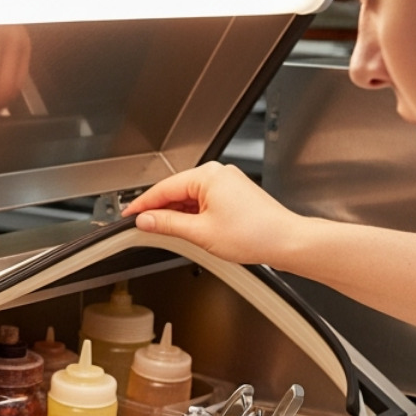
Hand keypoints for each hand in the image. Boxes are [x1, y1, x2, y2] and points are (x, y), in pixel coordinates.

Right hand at [122, 161, 311, 267]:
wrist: (287, 241)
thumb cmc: (254, 234)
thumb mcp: (201, 232)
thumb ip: (168, 224)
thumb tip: (146, 220)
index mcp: (207, 176)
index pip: (163, 189)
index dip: (142, 205)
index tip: (128, 216)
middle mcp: (218, 174)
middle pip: (176, 191)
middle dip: (160, 211)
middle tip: (142, 229)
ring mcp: (227, 183)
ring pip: (189, 198)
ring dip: (177, 215)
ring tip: (168, 235)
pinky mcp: (234, 194)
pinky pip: (204, 201)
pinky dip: (192, 215)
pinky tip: (188, 230)